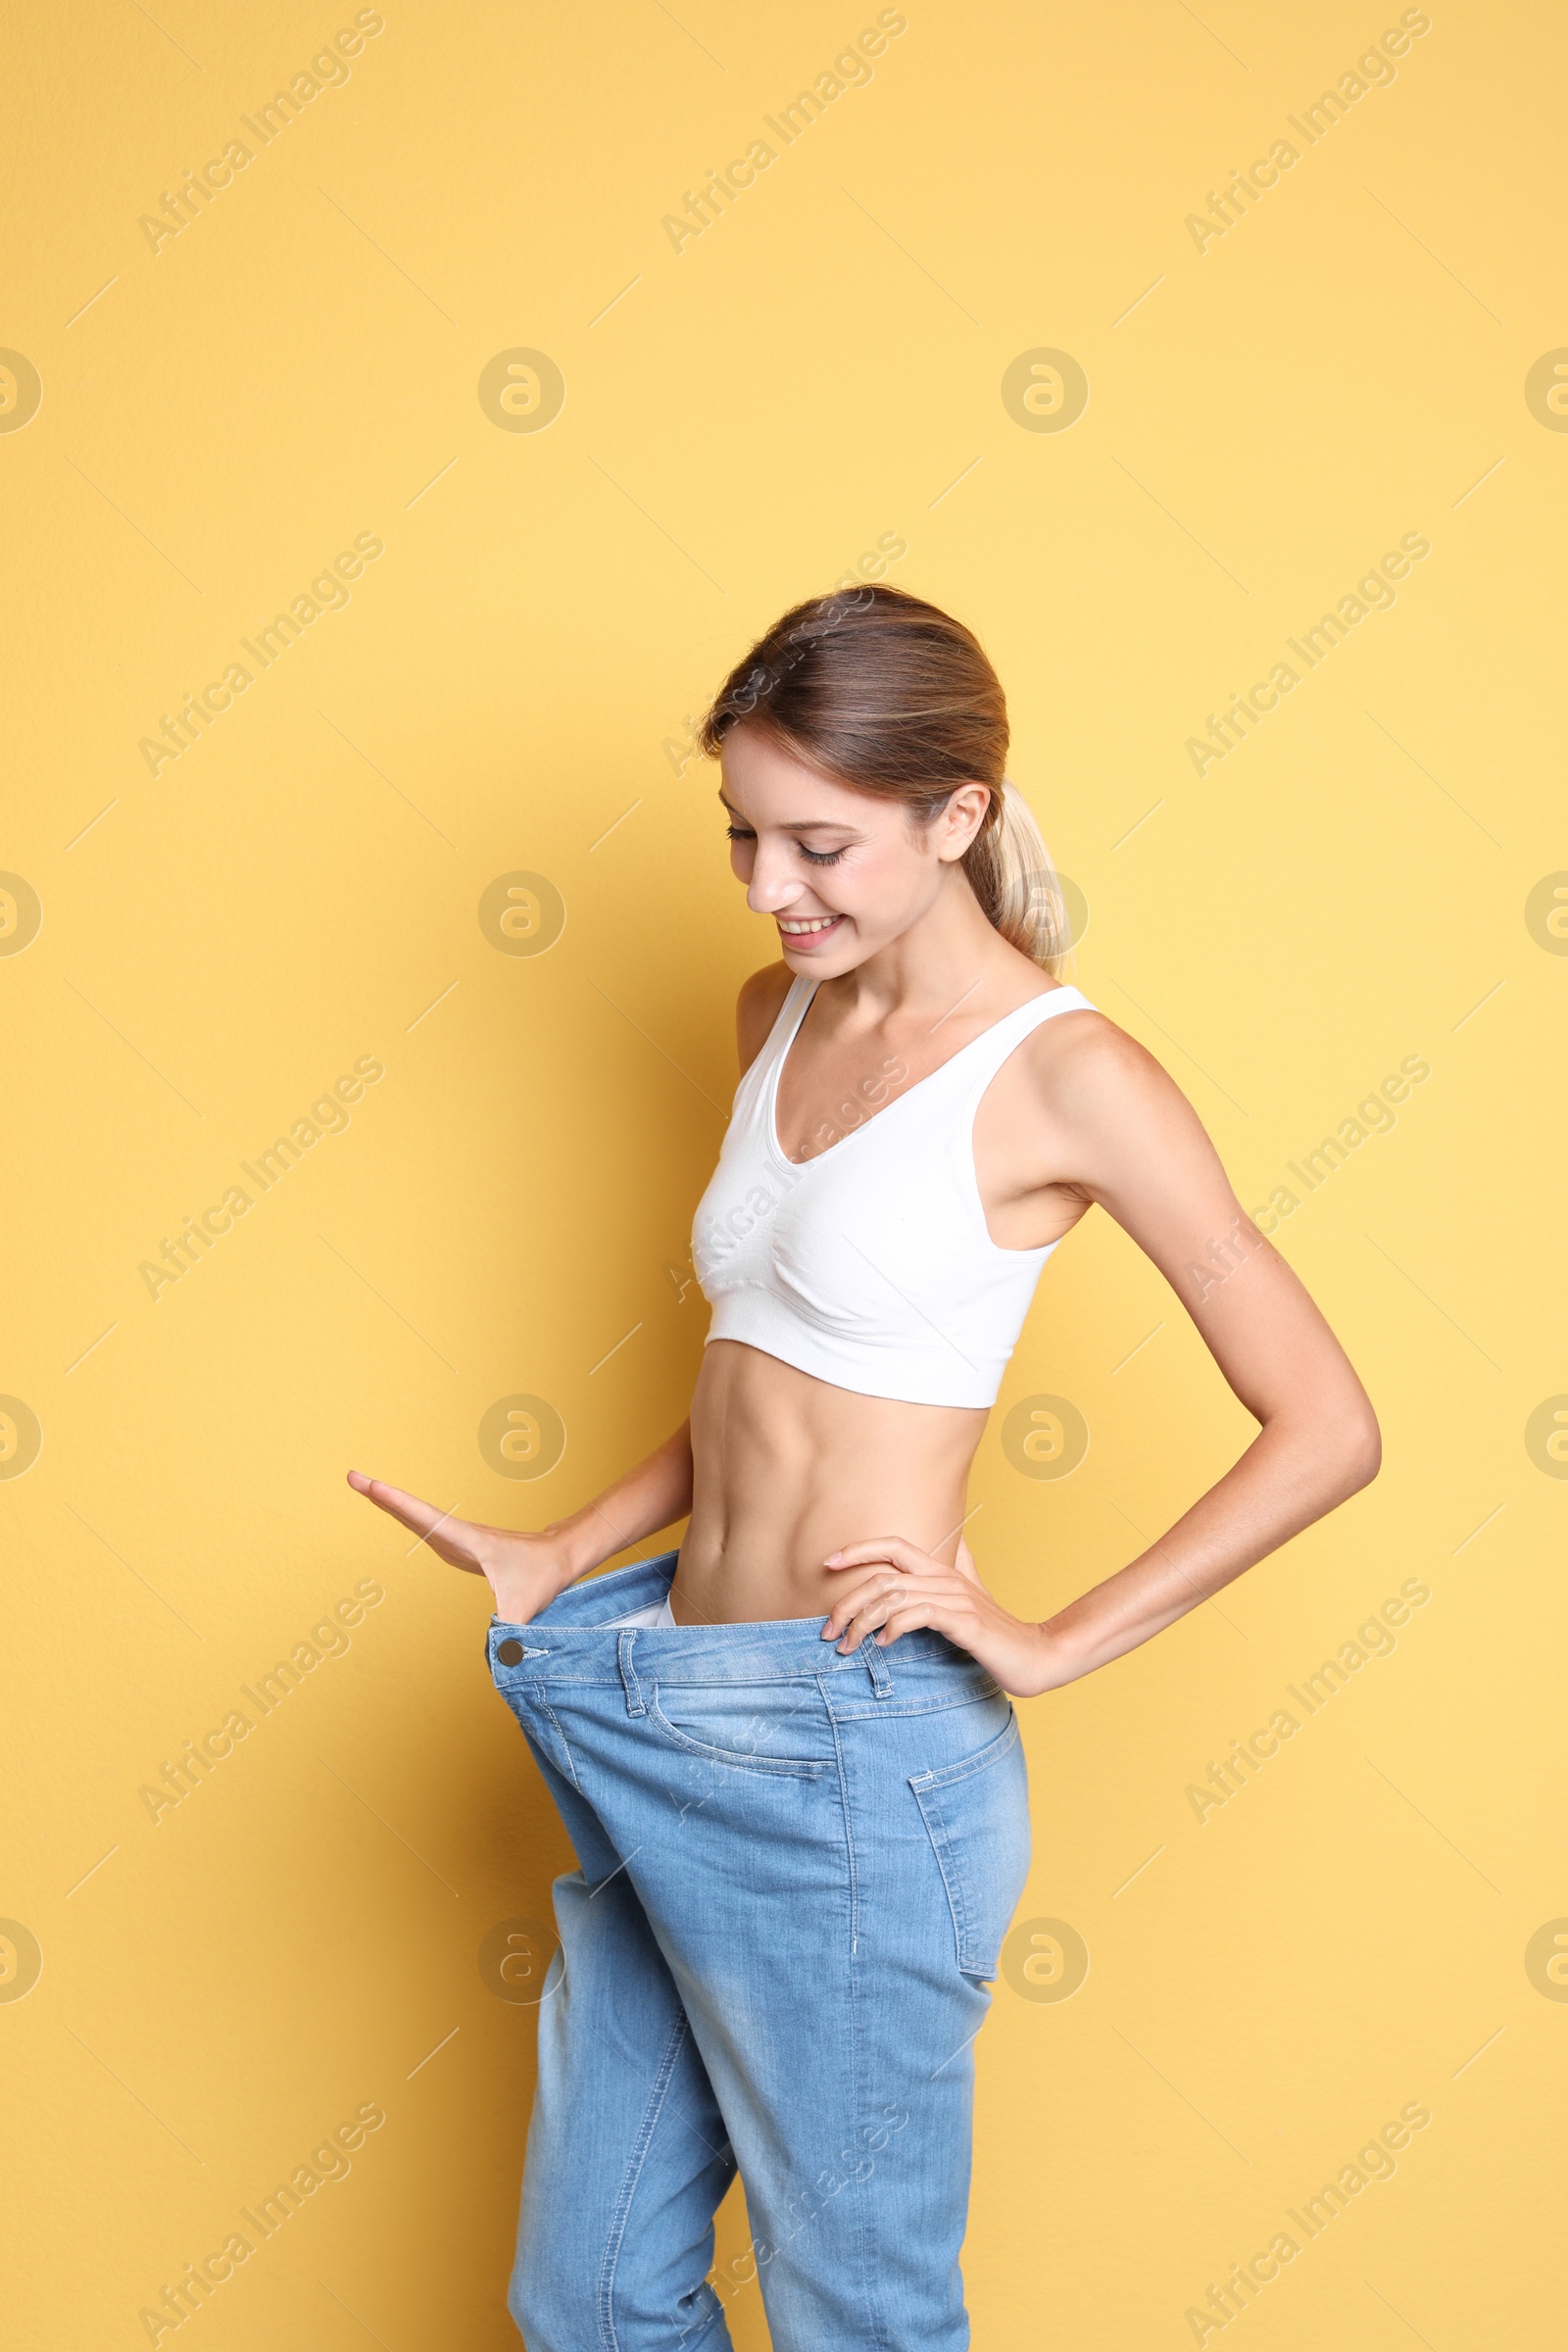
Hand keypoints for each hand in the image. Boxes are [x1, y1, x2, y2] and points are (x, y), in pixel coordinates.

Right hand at [346, 1471, 585, 1624]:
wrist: (562, 1554)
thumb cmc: (543, 1575)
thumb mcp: (525, 1608)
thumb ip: (507, 1635)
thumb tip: (497, 1663)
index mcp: (467, 1540)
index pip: (425, 1519)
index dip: (396, 1502)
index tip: (369, 1484)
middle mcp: (459, 1534)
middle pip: (413, 1512)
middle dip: (382, 1495)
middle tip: (352, 1476)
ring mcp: (460, 1539)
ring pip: (420, 1518)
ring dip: (393, 1504)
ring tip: (365, 1487)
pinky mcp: (463, 1548)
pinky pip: (430, 1530)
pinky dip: (410, 1519)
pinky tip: (399, 1515)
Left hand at [820, 1533, 1077, 1697]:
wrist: (1037, 1656)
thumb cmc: (997, 1633)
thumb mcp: (970, 1601)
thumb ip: (952, 1577)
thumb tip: (946, 1553)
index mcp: (943, 1571)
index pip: (894, 1546)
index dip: (859, 1549)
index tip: (827, 1564)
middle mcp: (946, 1580)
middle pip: (884, 1577)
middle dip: (847, 1601)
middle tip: (829, 1630)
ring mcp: (957, 1600)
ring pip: (894, 1596)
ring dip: (863, 1621)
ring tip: (848, 1645)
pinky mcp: (965, 1623)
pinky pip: (919, 1615)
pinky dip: (894, 1627)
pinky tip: (883, 1644)